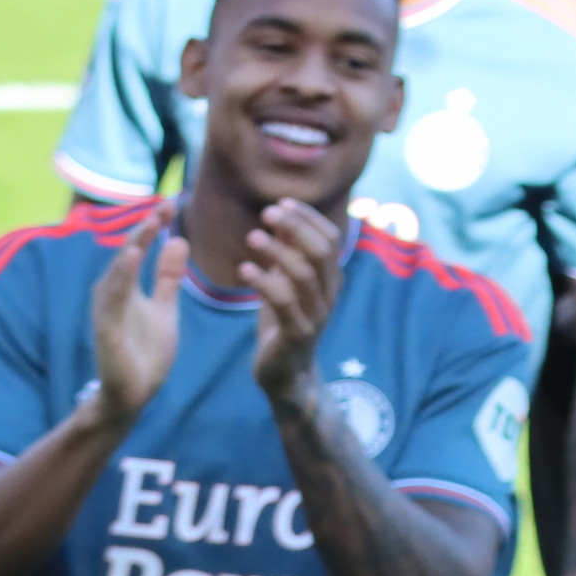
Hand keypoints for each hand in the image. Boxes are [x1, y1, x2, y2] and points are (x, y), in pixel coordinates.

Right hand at [86, 201, 185, 422]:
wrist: (133, 395)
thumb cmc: (145, 351)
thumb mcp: (165, 308)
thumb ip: (167, 276)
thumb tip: (178, 240)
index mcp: (127, 286)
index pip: (141, 247)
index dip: (155, 225)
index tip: (173, 202)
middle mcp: (113, 292)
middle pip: (128, 252)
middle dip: (145, 227)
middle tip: (165, 203)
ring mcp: (107, 309)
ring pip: (119, 271)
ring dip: (133, 246)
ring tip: (149, 223)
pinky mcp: (106, 328)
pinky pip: (114, 299)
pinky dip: (122, 277)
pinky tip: (131, 258)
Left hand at [242, 199, 345, 411]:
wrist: (287, 373)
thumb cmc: (283, 322)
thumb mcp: (285, 283)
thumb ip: (286, 253)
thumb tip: (278, 216)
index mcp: (330, 280)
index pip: (330, 239)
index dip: (308, 218)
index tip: (281, 203)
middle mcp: (329, 295)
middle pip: (322, 252)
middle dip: (296, 227)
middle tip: (267, 213)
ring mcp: (317, 315)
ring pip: (304, 275)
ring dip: (278, 251)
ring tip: (252, 237)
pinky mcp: (299, 334)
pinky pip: (284, 303)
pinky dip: (264, 282)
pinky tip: (244, 269)